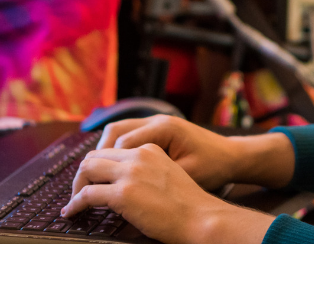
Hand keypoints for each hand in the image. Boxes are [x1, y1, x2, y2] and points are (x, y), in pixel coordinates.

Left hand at [62, 144, 272, 242]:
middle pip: (95, 155)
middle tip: (78, 191)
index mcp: (150, 148)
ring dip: (76, 187)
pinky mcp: (123, 193)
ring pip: (87, 170)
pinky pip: (87, 194)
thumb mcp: (168, 174)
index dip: (97, 165)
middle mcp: (139, 155)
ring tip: (73, 202)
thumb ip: (147, 171)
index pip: (112, 149)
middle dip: (82, 174)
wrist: (200, 216)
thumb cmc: (188, 204)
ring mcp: (130, 172)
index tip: (92, 179)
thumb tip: (126, 184)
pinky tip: (72, 212)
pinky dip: (75, 204)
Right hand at [95, 114, 237, 190]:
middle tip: (82, 185)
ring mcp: (157, 122)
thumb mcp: (184, 175)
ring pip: (117, 131)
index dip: (100, 169)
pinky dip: (115, 150)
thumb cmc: (212, 167)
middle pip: (113, 133)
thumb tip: (116, 192)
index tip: (87, 191)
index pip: (119, 145)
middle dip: (95, 159)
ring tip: (92, 178)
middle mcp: (157, 121)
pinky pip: (127, 134)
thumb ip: (151, 179)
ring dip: (103, 153)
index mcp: (163, 129)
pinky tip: (111, 169)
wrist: (231, 156)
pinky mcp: (158, 130)